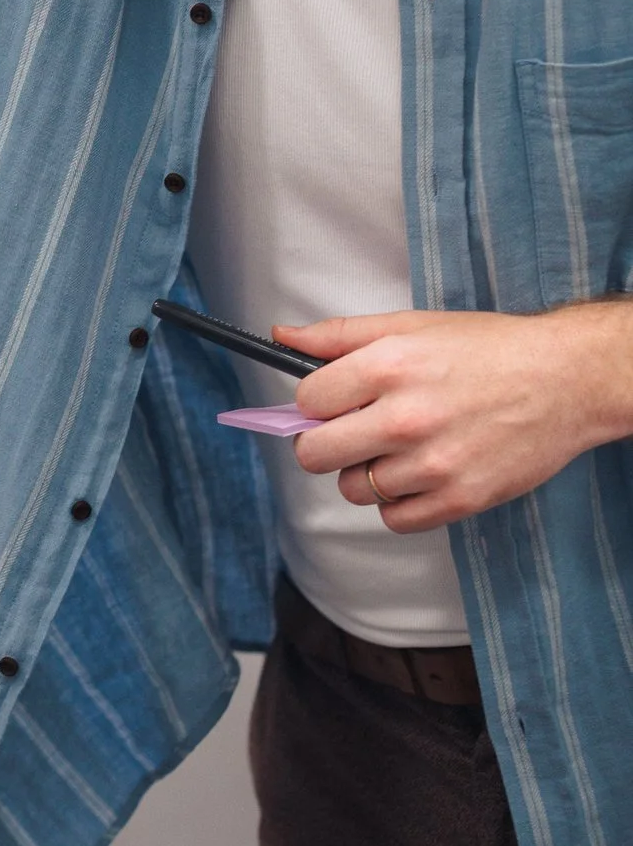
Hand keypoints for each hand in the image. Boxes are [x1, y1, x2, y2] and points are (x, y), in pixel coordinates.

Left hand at [287, 304, 632, 531]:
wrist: (565, 379)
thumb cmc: (487, 350)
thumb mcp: (409, 325)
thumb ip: (339, 335)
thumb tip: (281, 338)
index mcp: (388, 367)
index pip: (306, 401)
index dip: (315, 402)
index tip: (334, 401)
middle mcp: (406, 418)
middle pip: (315, 454)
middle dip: (323, 443)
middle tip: (351, 432)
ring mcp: (434, 463)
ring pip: (354, 489)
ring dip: (365, 474)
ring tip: (397, 450)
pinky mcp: (462, 498)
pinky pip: (395, 519)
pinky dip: (399, 503)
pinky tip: (418, 475)